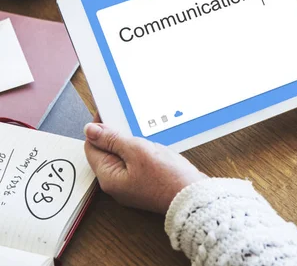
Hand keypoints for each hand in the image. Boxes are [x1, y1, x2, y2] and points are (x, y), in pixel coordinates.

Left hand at [84, 120, 206, 213]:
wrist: (193, 197)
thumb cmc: (167, 178)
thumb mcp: (137, 151)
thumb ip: (112, 140)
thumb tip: (90, 130)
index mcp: (109, 178)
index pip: (92, 147)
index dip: (98, 129)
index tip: (110, 113)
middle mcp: (116, 184)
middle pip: (107, 153)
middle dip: (116, 136)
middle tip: (130, 121)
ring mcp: (131, 185)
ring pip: (123, 157)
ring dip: (130, 143)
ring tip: (145, 134)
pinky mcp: (144, 184)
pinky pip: (135, 163)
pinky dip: (141, 152)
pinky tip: (153, 147)